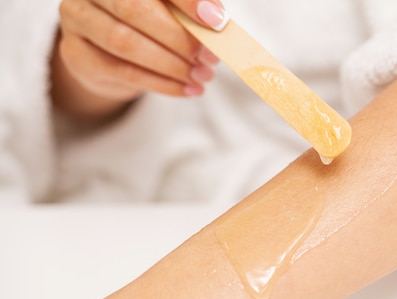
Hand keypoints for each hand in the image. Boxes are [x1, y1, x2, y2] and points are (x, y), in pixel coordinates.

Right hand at [52, 0, 227, 118]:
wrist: (109, 56)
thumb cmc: (150, 24)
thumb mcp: (173, 10)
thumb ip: (192, 10)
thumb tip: (217, 20)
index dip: (187, 0)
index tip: (216, 20)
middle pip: (135, 9)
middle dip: (179, 37)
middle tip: (210, 57)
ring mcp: (77, 19)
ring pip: (126, 43)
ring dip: (172, 64)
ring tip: (202, 76)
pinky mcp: (76, 54)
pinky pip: (122, 72)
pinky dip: (162, 84)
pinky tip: (187, 89)